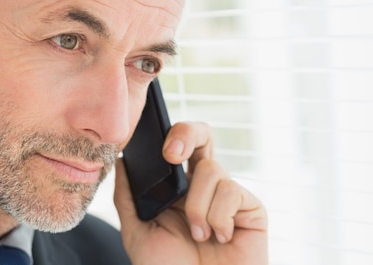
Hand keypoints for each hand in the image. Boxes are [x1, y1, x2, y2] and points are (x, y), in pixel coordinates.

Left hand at [114, 121, 267, 264]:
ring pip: (212, 169)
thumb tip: (121, 163)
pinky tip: (219, 238)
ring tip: (198, 235)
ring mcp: (228, 196)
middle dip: (187, 134)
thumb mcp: (138, 234)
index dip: (170, 136)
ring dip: (197, 206)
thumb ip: (128, 198)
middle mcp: (203, 187)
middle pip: (202, 135)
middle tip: (172, 155)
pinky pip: (232, 191)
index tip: (160, 151)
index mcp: (177, 189)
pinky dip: (218, 217)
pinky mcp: (251, 209)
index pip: (177, 146)